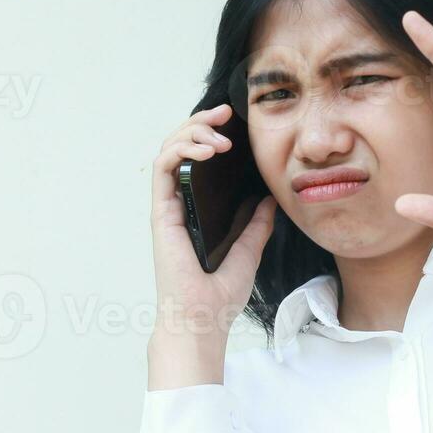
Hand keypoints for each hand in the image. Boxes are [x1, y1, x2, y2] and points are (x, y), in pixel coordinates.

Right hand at [147, 103, 276, 386]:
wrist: (203, 320)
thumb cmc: (219, 295)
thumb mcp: (249, 250)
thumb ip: (257, 224)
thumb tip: (271, 197)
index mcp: (196, 210)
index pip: (198, 160)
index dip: (211, 134)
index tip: (236, 123)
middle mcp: (178, 204)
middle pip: (181, 147)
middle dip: (201, 122)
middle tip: (226, 112)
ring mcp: (167, 207)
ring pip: (169, 149)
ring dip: (193, 131)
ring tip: (220, 135)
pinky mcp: (161, 212)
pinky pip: (164, 167)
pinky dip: (182, 149)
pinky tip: (208, 149)